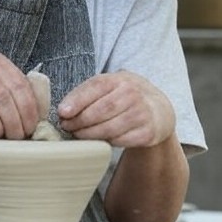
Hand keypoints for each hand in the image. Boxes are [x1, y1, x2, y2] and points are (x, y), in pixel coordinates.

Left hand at [57, 71, 175, 148]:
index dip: (77, 101)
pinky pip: (120, 140)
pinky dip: (105, 142)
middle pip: (100, 110)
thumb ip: (87, 93)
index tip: (62, 113)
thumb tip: (63, 110)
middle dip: (79, 121)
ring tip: (77, 134)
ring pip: (108, 128)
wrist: (159, 110)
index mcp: (120, 79)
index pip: (96, 87)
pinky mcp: (147, 133)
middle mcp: (133, 94)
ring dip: (89, 134)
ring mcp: (142, 114)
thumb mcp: (111, 87)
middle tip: (66, 126)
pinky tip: (98, 140)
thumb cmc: (125, 97)